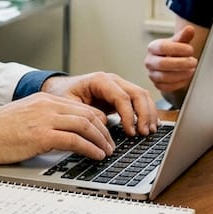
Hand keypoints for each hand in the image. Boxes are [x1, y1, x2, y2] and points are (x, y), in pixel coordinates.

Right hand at [0, 93, 115, 164]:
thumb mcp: (24, 118)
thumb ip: (44, 121)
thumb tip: (61, 136)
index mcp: (44, 99)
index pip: (81, 107)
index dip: (97, 121)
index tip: (104, 134)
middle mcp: (48, 105)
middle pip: (87, 114)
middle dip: (104, 131)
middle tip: (110, 145)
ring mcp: (45, 118)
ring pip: (85, 125)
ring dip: (101, 140)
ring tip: (107, 152)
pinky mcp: (42, 134)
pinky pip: (75, 139)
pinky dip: (90, 148)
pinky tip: (96, 155)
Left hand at [41, 71, 158, 135]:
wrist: (61, 88)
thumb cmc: (63, 94)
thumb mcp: (68, 104)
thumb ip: (85, 112)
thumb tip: (104, 123)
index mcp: (100, 80)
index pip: (121, 96)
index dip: (128, 115)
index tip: (130, 131)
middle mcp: (113, 80)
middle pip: (137, 93)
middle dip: (144, 114)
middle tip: (144, 133)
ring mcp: (119, 86)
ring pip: (142, 96)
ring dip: (149, 114)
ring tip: (149, 131)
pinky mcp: (122, 95)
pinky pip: (140, 101)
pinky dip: (148, 112)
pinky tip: (151, 125)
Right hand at [145, 25, 198, 97]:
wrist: (172, 65)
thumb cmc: (174, 52)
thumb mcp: (179, 43)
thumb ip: (184, 36)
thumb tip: (190, 29)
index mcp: (153, 47)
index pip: (162, 47)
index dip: (178, 49)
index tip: (191, 50)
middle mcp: (149, 61)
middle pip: (162, 64)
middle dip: (180, 63)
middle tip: (194, 62)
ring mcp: (152, 74)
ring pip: (164, 77)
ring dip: (181, 74)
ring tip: (192, 70)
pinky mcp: (157, 85)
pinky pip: (167, 87)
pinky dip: (179, 83)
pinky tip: (187, 78)